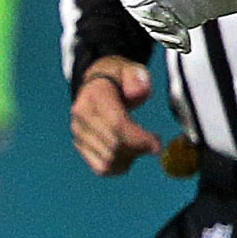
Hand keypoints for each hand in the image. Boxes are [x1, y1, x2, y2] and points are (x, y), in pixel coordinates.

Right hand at [68, 57, 160, 176]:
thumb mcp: (131, 69)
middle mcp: (80, 119)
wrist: (95, 83)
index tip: (157, 144)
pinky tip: (130, 153)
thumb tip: (138, 93)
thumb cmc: (118, 77)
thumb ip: (137, 78)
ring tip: (141, 144)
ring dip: (130, 158)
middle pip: (112, 147)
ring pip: (107, 162)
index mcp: (93, 97)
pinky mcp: (80, 147)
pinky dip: (120, 166)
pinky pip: (101, 168)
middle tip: (154, 142)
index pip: (116, 125)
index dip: (138, 138)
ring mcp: (78, 135)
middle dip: (139, 148)